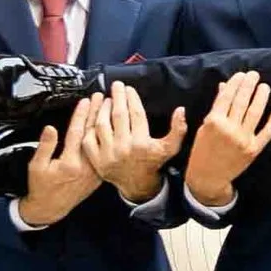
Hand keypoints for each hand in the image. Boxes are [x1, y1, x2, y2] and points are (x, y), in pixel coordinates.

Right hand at [17, 96, 103, 226]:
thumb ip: (45, 146)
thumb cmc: (41, 186)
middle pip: (93, 134)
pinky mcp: (98, 175)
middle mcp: (85, 166)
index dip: (81, 115)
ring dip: (105, 124)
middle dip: (97, 114)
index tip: (86, 100)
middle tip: (102, 97)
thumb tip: (50, 128)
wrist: (51, 208)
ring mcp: (94, 171)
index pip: (77, 133)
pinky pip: (103, 152)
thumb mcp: (36, 166)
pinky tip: (110, 127)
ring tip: (109, 108)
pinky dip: (107, 138)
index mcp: (69, 163)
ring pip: (102, 143)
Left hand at [83, 82, 186, 203]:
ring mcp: (108, 154)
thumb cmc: (152, 162)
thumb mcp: (170, 148)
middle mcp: (124, 148)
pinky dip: (90, 125)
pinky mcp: (96, 159)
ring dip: (103, 109)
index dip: (132, 98)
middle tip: (116, 86)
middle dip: (117, 97)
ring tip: (106, 100)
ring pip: (102, 124)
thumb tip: (180, 110)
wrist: (136, 184)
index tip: (129, 89)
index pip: (136, 114)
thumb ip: (178, 129)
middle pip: (118, 116)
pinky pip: (89, 137)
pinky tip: (95, 116)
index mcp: (142, 144)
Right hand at [184, 71, 270, 207]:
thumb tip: (225, 85)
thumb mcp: (204, 126)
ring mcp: (243, 139)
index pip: (227, 97)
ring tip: (264, 86)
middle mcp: (229, 129)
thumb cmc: (203, 149)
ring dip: (261, 97)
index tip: (241, 74)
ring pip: (255, 113)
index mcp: (214, 121)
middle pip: (242, 102)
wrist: (208, 177)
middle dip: (249, 85)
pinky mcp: (254, 149)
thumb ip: (216, 106)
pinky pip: (266, 133)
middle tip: (255, 74)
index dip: (235, 83)